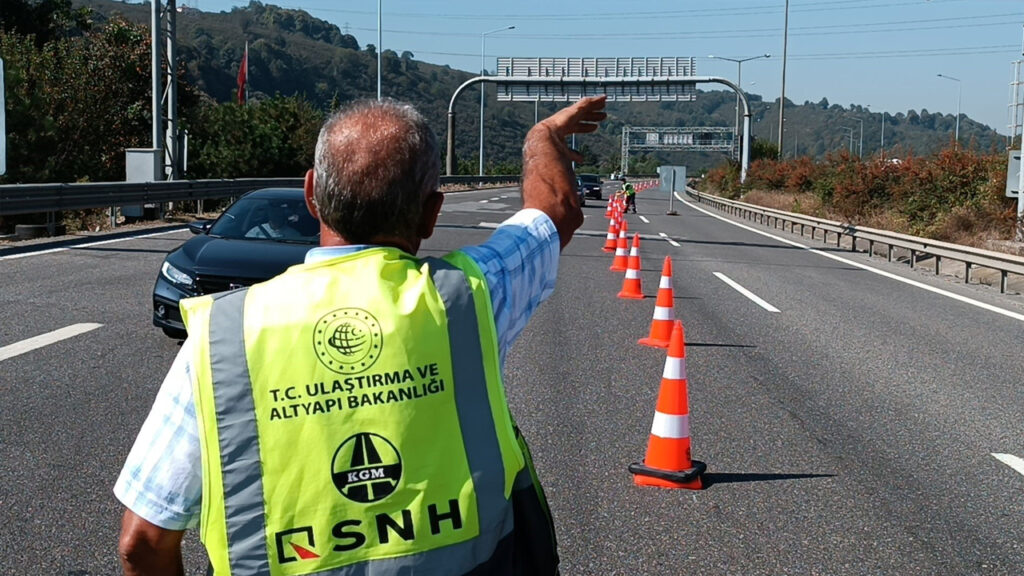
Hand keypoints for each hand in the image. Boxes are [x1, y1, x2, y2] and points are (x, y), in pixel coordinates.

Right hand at [521, 96, 607, 249]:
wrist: (540, 198)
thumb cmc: (552, 209)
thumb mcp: (566, 206)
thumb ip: (570, 206)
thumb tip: (575, 222)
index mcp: (548, 166)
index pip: (560, 156)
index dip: (572, 154)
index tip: (582, 157)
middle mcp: (546, 149)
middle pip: (568, 132)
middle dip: (584, 125)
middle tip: (598, 123)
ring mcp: (548, 137)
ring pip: (572, 118)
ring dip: (589, 112)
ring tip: (604, 107)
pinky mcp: (553, 127)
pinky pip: (574, 111)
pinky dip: (587, 105)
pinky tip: (599, 100)